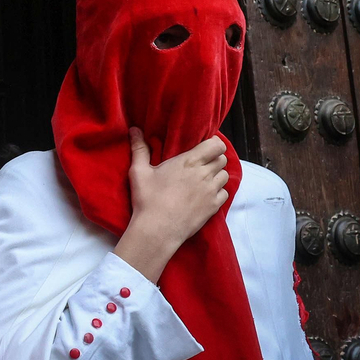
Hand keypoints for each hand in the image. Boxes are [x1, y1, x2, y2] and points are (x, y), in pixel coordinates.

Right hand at [113, 129, 229, 281]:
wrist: (158, 230)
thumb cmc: (148, 199)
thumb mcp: (139, 172)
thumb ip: (139, 149)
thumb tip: (134, 130)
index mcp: (189, 162)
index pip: (216, 145)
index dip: (213, 144)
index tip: (203, 147)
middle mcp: (205, 174)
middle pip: (222, 159)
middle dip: (214, 159)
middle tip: (200, 163)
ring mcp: (211, 191)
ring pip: (225, 176)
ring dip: (217, 175)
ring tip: (203, 179)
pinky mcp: (213, 207)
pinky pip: (224, 193)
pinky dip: (218, 192)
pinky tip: (205, 195)